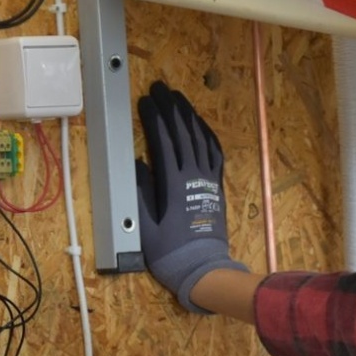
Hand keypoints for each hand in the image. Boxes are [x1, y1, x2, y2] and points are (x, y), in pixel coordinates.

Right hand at [135, 80, 248, 312]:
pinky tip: (200, 124)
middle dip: (171, 108)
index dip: (155, 118)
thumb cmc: (170, 251)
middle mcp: (194, 176)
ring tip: (179, 98)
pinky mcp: (217, 186)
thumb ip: (141, 193)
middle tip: (162, 88)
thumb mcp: (145, 226)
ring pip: (201, 139)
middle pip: (183, 133)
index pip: (163, 141)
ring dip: (190, 116)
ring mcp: (208, 179)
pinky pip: (214, 153)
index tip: (145, 101)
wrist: (202, 267)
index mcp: (173, 184)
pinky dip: (207, 135)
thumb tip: (137, 163)